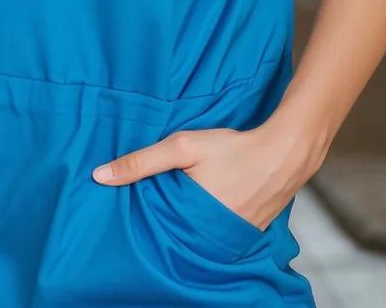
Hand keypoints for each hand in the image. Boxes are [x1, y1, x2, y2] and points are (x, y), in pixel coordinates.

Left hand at [90, 124, 318, 230]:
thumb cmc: (234, 148)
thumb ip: (141, 162)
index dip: (147, 221)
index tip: (135, 212)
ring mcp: (235, 237)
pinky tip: (210, 205)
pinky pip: (223, 232)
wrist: (285, 152)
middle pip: (181, 235)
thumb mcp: (182, 148)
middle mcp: (215, 237)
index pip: (159, 230)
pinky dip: (213, 222)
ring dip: (192, 224)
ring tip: (184, 206)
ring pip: (203, 234)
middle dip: (169, 223)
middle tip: (161, 206)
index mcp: (194, 222)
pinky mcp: (250, 231)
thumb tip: (100, 176)